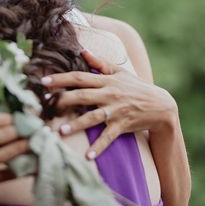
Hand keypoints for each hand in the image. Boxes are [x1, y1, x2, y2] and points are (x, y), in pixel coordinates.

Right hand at [0, 112, 29, 205]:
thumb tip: (1, 120)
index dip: (0, 117)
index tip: (13, 115)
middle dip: (13, 130)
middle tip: (28, 126)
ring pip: (0, 155)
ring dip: (19, 147)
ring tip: (32, 141)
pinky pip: (5, 175)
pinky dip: (20, 168)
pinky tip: (31, 163)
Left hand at [43, 48, 177, 158]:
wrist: (160, 105)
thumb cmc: (136, 87)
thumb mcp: (120, 72)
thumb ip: (100, 62)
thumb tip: (82, 50)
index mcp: (106, 81)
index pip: (79, 77)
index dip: (61, 79)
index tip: (44, 81)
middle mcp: (109, 94)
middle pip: (82, 96)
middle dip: (63, 100)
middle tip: (46, 105)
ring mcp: (115, 111)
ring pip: (92, 117)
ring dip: (76, 125)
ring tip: (60, 131)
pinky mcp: (122, 125)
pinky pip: (108, 137)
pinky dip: (99, 147)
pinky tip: (88, 156)